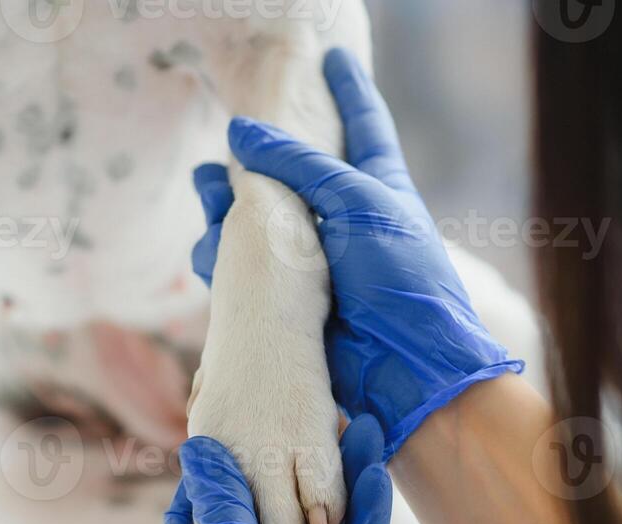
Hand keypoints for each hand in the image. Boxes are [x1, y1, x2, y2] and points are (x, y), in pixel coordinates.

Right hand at [190, 48, 522, 460]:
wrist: (407, 369)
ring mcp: (311, 260)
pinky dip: (222, 258)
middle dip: (249, 162)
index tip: (331, 55)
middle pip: (286, 173)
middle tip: (218, 161)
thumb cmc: (400, 279)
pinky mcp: (285, 298)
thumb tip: (241, 133)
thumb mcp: (358, 203)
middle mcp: (342, 218)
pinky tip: (214, 255)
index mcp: (376, 186)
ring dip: (224, 211)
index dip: (346, 88)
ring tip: (213, 204)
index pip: (361, 123)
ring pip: (252, 221)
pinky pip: (241, 268)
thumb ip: (299, 163)